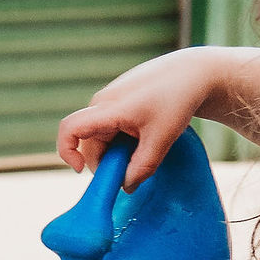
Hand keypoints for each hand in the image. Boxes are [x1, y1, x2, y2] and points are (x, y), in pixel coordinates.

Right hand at [57, 48, 233, 187]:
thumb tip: (126, 188)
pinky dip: (122, 138)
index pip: (69, 130)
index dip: (67, 153)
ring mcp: (109, 98)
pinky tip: (145, 135)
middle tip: (132, 170)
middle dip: (104, 160)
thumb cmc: (177, 100)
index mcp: (107, 108)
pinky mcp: (118, 98)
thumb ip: (142, 167)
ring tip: (145, 147)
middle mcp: (102, 101)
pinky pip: (110, 124)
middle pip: (88, 140)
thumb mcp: (161, 139)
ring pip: (101, 134)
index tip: (82, 170)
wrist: (192, 72)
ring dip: (116, 149)